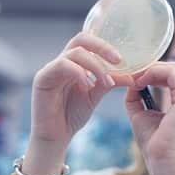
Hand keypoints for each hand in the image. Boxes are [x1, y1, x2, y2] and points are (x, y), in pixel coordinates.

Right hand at [30, 32, 134, 146]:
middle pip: (81, 39)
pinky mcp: (42, 78)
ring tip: (106, 82)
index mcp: (74, 63)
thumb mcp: (96, 95)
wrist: (55, 136)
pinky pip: (62, 65)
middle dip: (102, 47)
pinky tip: (87, 86)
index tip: (122, 59)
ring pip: (75, 53)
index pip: (88, 42)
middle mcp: (62, 62)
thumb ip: (110, 82)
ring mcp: (51, 68)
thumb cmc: (72, 115)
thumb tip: (132, 76)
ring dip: (95, 66)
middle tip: (118, 60)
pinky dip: (79, 73)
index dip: (106, 46)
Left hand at [125, 62, 174, 167]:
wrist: (162, 160)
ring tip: (134, 77)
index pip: (170, 77)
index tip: (132, 78)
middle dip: (149, 68)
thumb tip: (131, 82)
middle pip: (172, 70)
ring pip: (172, 68)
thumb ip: (136, 98)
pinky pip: (171, 74)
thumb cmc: (154, 144)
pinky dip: (153, 73)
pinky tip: (140, 81)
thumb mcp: (141, 115)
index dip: (151, 73)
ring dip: (150, 69)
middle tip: (131, 73)